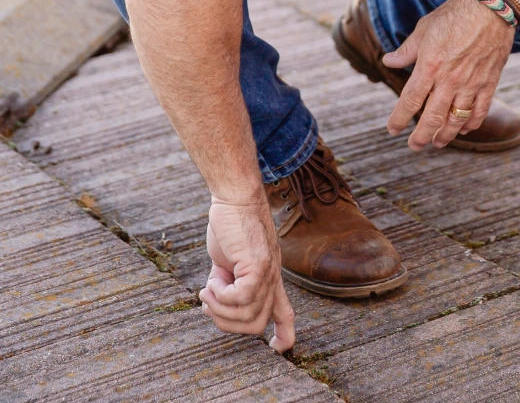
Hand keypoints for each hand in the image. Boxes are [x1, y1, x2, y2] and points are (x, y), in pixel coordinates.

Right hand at [198, 197, 295, 352]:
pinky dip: (220, 296)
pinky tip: (211, 280)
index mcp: (269, 278)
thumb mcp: (230, 261)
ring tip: (208, 288)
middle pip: (256, 325)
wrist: (235, 197)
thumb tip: (217, 305)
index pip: (286, 314)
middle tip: (209, 303)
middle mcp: (272, 278)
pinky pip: (240, 298)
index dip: (284, 337)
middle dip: (227, 323)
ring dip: (219, 308)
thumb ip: (230, 282)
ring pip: (247, 315)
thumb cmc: (231, 225)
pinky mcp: (257, 264)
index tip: (273, 349)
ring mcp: (267, 271)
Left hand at [383, 0, 513, 150]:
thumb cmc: (454, 14)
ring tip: (437, 143)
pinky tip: (464, 129)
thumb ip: (406, 50)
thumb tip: (388, 62)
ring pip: (456, 119)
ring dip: (445, 135)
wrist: (491, 7)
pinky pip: (480, 110)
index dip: (399, 119)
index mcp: (429, 66)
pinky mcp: (489, 82)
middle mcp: (449, 79)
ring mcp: (471, 83)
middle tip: (414, 146)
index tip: (393, 130)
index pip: (409, 101)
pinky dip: (471, 123)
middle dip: (420, 136)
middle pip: (432, 118)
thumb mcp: (424, 29)